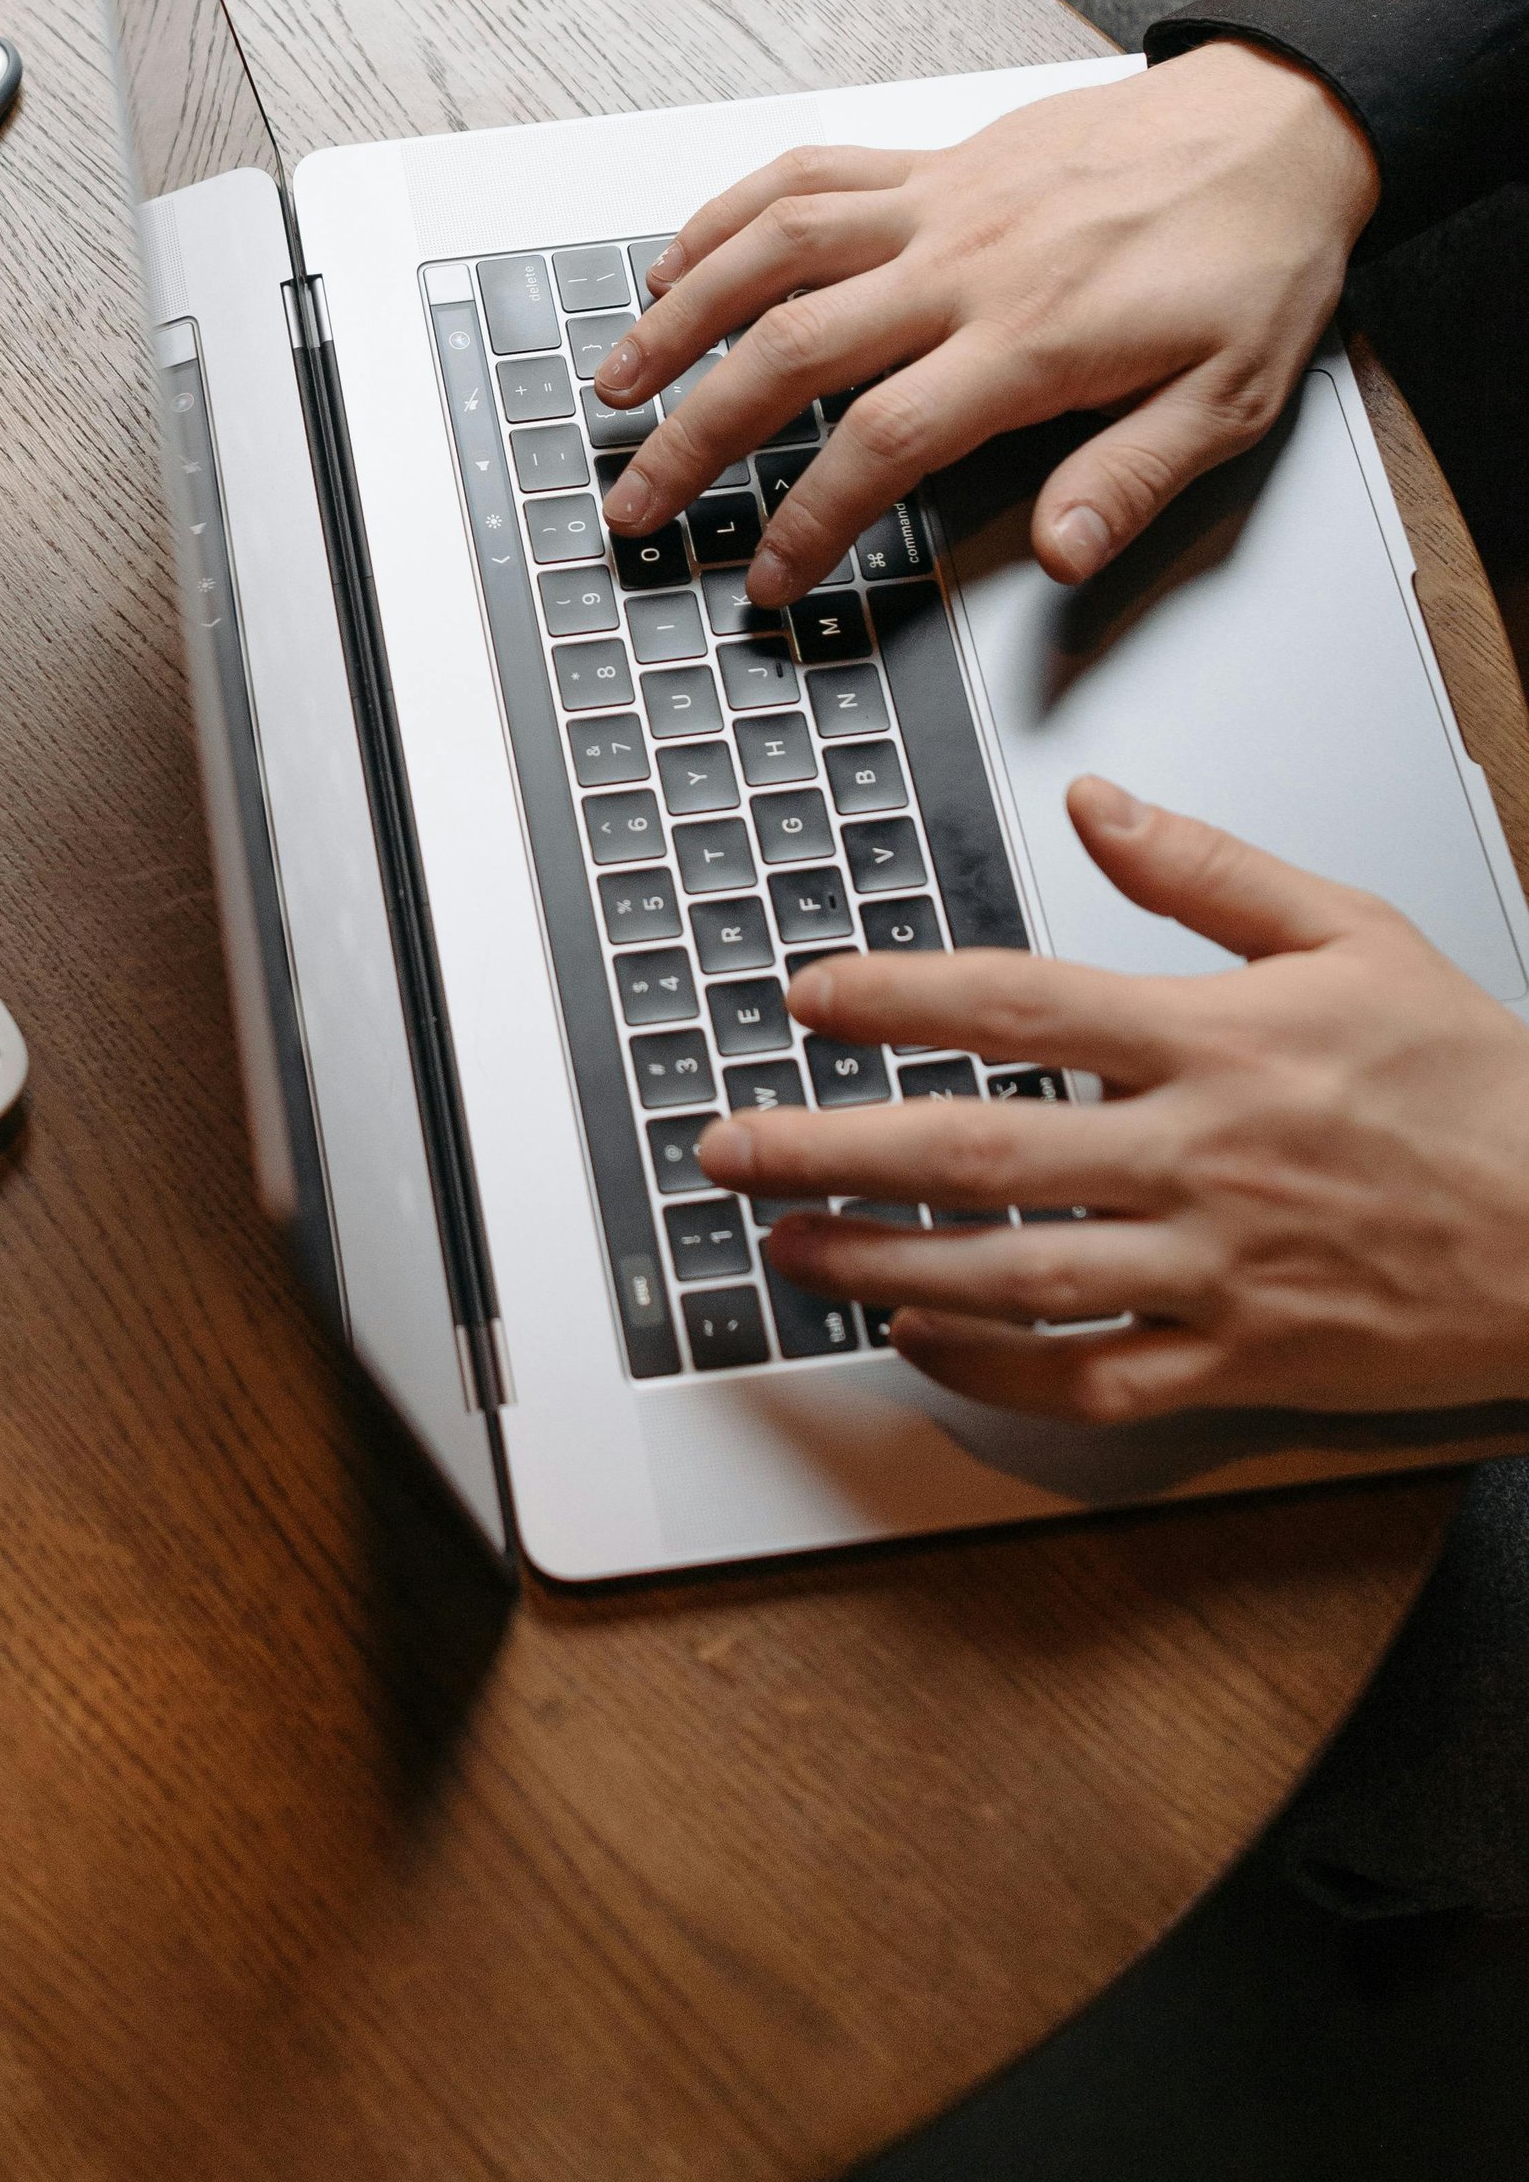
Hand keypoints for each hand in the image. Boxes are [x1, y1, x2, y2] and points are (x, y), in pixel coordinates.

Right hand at [595, 44, 1378, 600]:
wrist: (1280, 128)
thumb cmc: (1256, 260)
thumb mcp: (1228, 398)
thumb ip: (1131, 477)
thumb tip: (1057, 553)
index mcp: (1029, 338)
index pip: (883, 443)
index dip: (810, 518)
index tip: (768, 573)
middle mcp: (962, 264)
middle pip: (789, 352)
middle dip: (695, 437)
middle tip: (636, 500)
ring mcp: (936, 201)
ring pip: (771, 252)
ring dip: (678, 318)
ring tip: (616, 382)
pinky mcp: (932, 158)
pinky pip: (806, 174)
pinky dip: (729, 216)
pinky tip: (680, 258)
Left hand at [694, 779, 1528, 1420]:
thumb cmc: (1477, 1086)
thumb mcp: (1358, 935)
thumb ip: (1212, 870)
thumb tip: (1099, 802)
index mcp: (1216, 1039)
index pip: (1019, 1004)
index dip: (898, 998)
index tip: (806, 995)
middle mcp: (1198, 1155)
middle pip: (978, 1149)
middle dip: (834, 1147)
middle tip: (727, 1145)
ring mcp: (1213, 1268)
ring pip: (1011, 1274)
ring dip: (881, 1263)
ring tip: (787, 1247)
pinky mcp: (1240, 1362)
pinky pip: (1090, 1379)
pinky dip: (993, 1370)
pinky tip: (918, 1342)